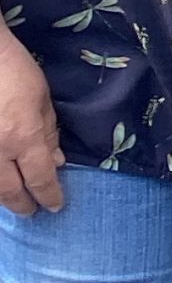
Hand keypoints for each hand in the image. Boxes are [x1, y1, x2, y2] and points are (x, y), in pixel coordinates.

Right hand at [0, 27, 64, 215]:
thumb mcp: (42, 98)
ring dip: (3, 198)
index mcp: (23, 137)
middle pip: (10, 191)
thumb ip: (48, 132)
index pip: (40, 178)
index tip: (56, 206)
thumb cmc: (14, 71)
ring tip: (14, 202)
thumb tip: (56, 162)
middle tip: (32, 211)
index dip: (49, 195)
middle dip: (23, 204)